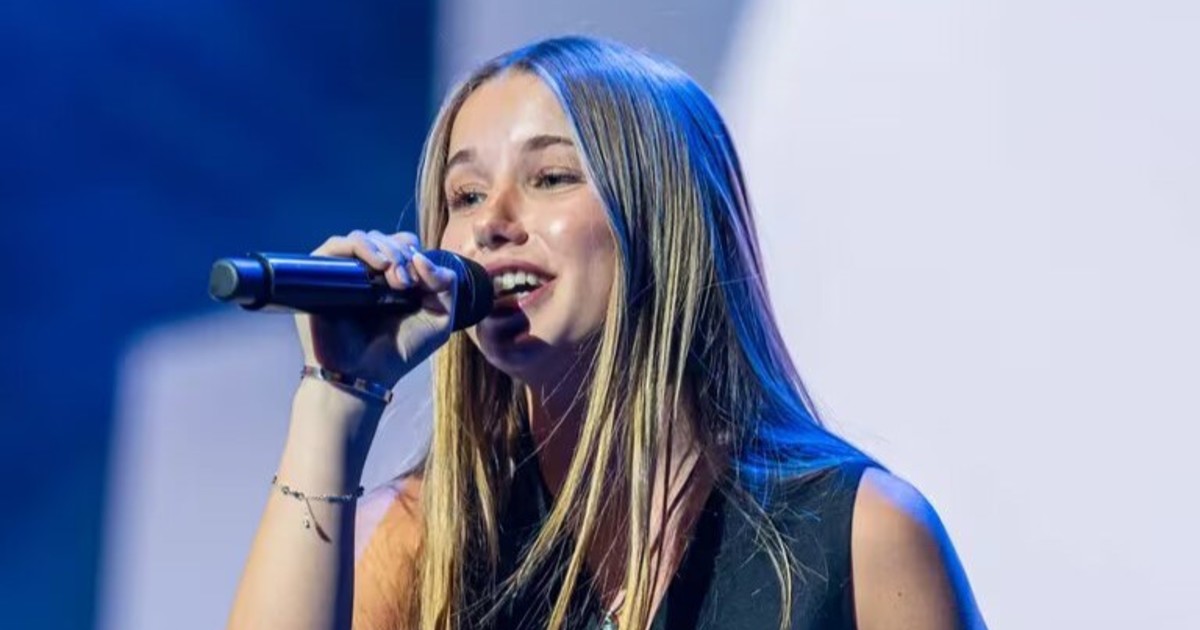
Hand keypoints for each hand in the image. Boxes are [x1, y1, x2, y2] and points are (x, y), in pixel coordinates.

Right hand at [293, 229, 456, 387]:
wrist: (365, 375)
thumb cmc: (400, 351)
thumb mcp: (439, 318)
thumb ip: (445, 284)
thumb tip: (421, 257)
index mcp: (392, 277)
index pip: (403, 244)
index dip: (414, 253)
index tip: (421, 280)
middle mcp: (367, 271)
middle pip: (385, 239)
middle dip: (402, 254)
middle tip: (406, 283)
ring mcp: (344, 272)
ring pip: (364, 238)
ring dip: (386, 251)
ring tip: (396, 278)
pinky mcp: (322, 274)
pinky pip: (338, 244)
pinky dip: (361, 246)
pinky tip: (378, 265)